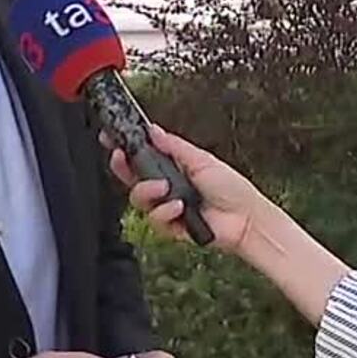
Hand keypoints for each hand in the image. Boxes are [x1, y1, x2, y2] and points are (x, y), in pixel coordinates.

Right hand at [106, 126, 269, 255]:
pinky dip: (165, 212)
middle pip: (132, 179)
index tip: (112, 140)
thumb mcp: (201, 159)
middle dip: (123, 168)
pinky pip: (154, 219)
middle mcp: (167, 187)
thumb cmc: (230, 188)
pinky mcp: (170, 227)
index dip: (125, 151)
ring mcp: (167, 207)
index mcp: (173, 168)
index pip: (142, 158)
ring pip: (139, 199)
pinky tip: (180, 208)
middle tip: (120, 157)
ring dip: (148, 191)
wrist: (244, 218)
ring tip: (166, 189)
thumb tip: (153, 130)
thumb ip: (174, 147)